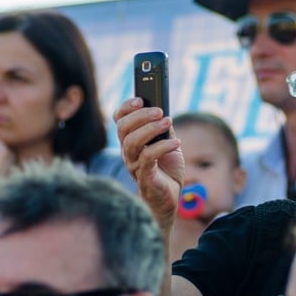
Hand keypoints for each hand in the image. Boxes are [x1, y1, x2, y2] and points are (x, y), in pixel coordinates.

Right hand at [114, 97, 183, 231]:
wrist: (171, 196)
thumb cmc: (167, 169)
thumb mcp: (168, 143)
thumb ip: (164, 128)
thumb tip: (164, 112)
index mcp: (131, 140)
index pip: (119, 120)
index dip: (126, 107)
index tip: (140, 99)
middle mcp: (128, 152)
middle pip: (123, 129)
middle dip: (140, 116)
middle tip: (160, 111)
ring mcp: (134, 165)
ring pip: (131, 143)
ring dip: (150, 129)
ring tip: (168, 122)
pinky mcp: (144, 177)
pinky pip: (147, 158)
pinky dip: (162, 147)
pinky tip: (176, 143)